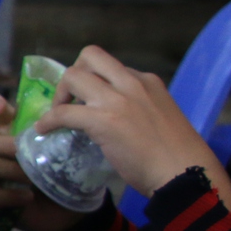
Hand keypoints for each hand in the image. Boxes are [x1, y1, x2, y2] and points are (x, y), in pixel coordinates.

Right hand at [0, 91, 87, 230]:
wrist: (68, 207)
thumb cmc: (63, 170)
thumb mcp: (65, 145)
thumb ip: (59, 127)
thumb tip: (65, 114)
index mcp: (10, 131)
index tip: (1, 107)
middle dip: (5, 146)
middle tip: (26, 153)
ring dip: (12, 171)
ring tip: (35, 179)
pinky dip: (11, 195)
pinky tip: (29, 197)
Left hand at [36, 46, 230, 210]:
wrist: (186, 173)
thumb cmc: (177, 156)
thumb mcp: (160, 117)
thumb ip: (138, 108)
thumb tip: (116, 118)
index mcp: (148, 82)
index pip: (112, 66)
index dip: (94, 78)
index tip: (87, 96)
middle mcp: (132, 83)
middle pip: (90, 56)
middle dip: (74, 74)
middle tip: (70, 99)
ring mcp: (117, 99)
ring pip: (72, 75)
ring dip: (59, 94)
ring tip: (57, 114)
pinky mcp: (103, 120)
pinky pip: (63, 112)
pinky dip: (49, 120)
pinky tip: (43, 129)